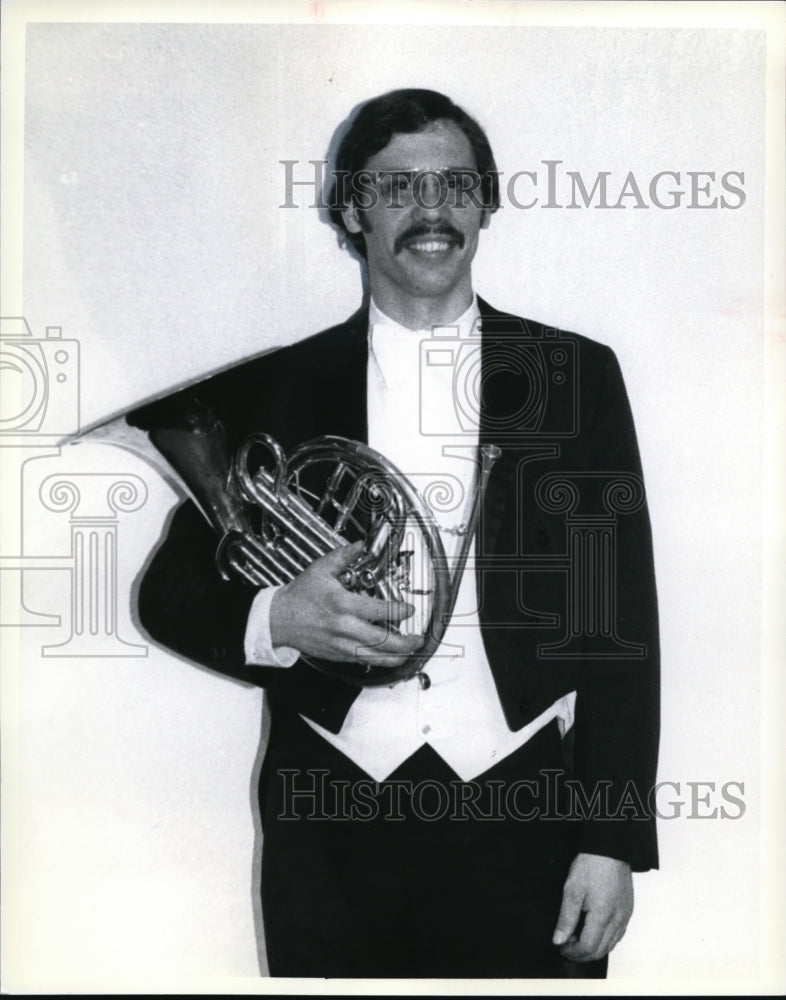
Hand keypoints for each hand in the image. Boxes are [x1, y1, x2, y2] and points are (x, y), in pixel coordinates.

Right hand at [269, 541, 423, 667]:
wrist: (279, 619)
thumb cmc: (300, 596)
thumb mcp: (320, 569)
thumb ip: (343, 557)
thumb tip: (359, 545)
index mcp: (341, 604)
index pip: (377, 611)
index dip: (397, 612)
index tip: (409, 610)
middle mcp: (343, 627)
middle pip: (379, 640)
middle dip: (403, 642)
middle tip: (417, 639)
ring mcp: (340, 644)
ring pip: (372, 656)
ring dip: (394, 656)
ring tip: (409, 652)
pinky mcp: (336, 655)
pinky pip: (361, 661)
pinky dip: (378, 660)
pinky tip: (389, 657)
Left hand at [552, 853, 633, 961]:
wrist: (610, 849)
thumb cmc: (591, 866)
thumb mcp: (572, 890)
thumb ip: (566, 918)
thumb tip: (558, 940)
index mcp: (603, 917)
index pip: (588, 948)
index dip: (572, 952)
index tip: (561, 946)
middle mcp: (618, 920)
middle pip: (600, 951)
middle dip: (582, 953)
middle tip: (566, 944)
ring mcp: (625, 916)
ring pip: (610, 945)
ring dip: (593, 947)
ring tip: (577, 937)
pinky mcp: (628, 910)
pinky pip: (618, 934)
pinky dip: (605, 939)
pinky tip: (593, 930)